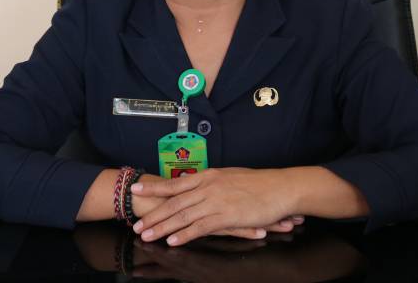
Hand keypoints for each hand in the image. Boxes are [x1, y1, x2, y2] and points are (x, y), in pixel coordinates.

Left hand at [131, 167, 295, 245]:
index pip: (175, 183)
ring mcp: (216, 201)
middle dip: (153, 214)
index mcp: (209, 176)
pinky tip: (173, 241)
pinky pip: (201, 226)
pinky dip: (185, 234)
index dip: (154, 188)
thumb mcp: (231, 177)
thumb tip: (201, 186)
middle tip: (136, 224)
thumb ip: (214, 182)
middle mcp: (208, 187)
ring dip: (163, 227)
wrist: (280, 187)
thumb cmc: (260, 183)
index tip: (136, 190)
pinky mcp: (226, 216)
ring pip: (183, 215)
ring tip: (147, 235)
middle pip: (174, 202)